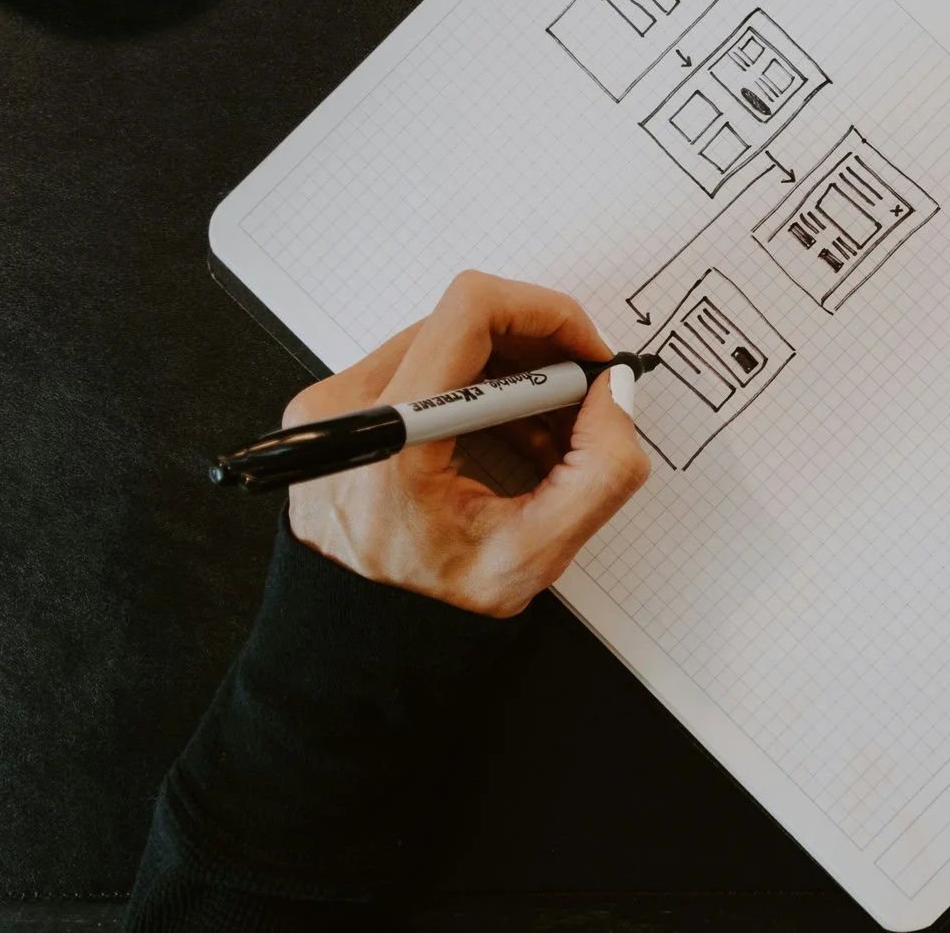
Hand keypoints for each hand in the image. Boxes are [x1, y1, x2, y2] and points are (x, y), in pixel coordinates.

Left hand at [284, 271, 650, 617]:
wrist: (360, 638)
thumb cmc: (434, 606)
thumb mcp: (536, 556)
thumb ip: (601, 471)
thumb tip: (616, 391)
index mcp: (390, 437)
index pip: (471, 311)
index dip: (548, 314)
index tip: (588, 353)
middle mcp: (348, 407)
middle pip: (464, 322)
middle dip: (541, 353)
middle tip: (582, 400)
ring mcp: (334, 404)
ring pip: (447, 340)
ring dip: (514, 375)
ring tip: (546, 436)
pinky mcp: (337, 408)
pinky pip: (422, 365)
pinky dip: (479, 390)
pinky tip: (508, 439)